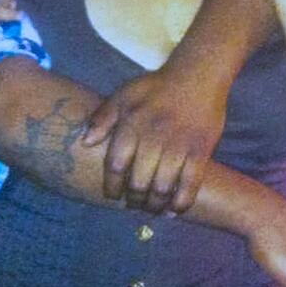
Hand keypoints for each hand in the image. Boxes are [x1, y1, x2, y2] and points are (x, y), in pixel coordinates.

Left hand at [81, 68, 228, 212]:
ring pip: (162, 188)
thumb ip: (102, 118)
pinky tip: (173, 211)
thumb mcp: (124, 95)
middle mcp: (153, 138)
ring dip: (154, 205)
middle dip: (133, 200)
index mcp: (132, 125)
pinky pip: (190, 185)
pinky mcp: (200, 151)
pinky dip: (180, 203)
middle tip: (132, 205)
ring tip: (151, 209)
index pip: (115, 166)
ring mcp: (178, 146)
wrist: (197, 75)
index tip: (111, 195)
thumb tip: (85, 142)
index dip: (111, 186)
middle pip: (138, 183)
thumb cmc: (156, 87)